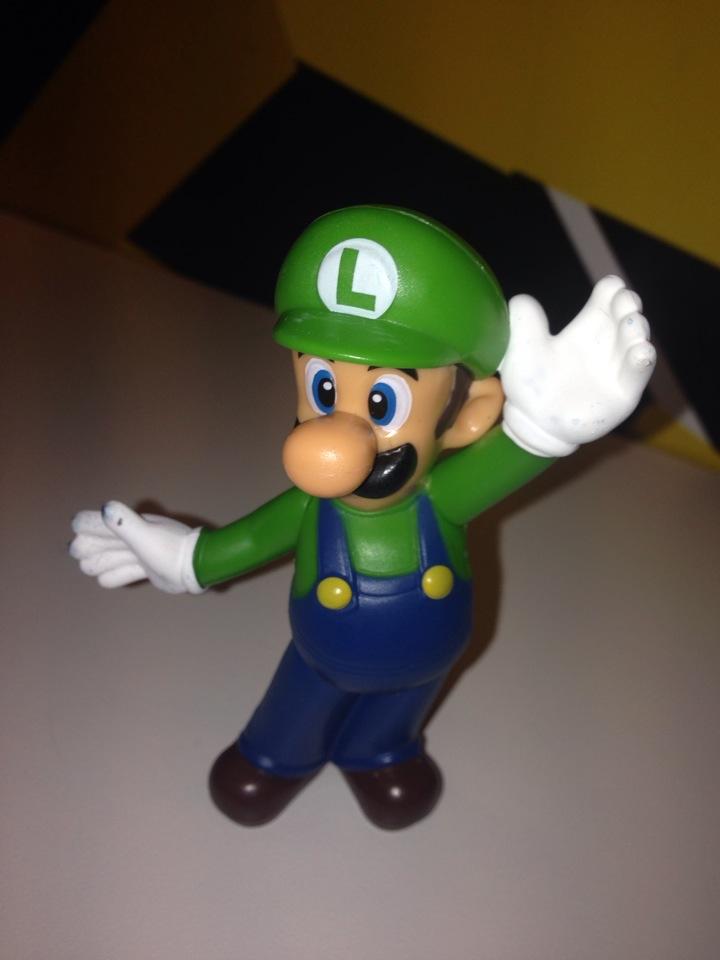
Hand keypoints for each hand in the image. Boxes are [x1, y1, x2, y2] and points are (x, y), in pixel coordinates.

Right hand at [70, 501, 203, 592]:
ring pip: (110, 558)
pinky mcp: (146, 569)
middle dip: (88, 547)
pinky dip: (114, 576)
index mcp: (131, 525)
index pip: (101, 522)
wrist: (194, 567)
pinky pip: (124, 572)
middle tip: (78, 554)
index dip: (87, 527)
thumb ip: (124, 523)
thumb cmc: (169, 549)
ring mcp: (139, 554)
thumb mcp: (145, 535)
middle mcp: (133, 537)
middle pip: (102, 542)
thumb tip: (104, 508)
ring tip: (88, 567)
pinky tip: (104, 580)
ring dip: (98, 563)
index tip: (78, 535)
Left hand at [499, 276, 655, 456]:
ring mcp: (616, 369)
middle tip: (624, 302)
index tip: (611, 288)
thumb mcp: (521, 349)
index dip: (612, 291)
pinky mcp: (622, 395)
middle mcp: (606, 344)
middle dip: (628, 306)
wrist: (532, 423)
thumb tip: (523, 299)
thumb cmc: (529, 383)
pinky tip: (641, 352)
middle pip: (626, 316)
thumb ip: (522, 323)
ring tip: (632, 323)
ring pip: (635, 342)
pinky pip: (637, 376)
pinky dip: (642, 362)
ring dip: (637, 330)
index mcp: (586, 327)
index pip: (607, 299)